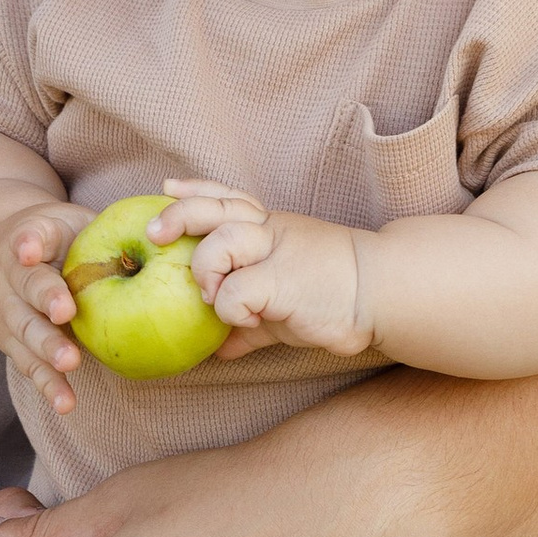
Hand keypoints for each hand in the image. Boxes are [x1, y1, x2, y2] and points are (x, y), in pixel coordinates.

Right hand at [0, 208, 85, 415]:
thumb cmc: (52, 241)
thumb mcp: (68, 223)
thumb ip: (98, 227)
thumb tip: (160, 230)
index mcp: (27, 239)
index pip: (29, 237)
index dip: (29, 244)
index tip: (29, 251)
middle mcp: (11, 277)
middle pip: (27, 288)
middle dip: (45, 301)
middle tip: (65, 314)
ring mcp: (9, 312)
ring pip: (25, 331)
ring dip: (45, 348)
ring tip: (67, 363)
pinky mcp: (14, 344)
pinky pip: (31, 365)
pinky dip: (48, 385)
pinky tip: (66, 403)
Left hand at [153, 180, 370, 356]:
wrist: (382, 292)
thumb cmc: (333, 296)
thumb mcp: (284, 303)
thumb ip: (251, 321)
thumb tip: (221, 350)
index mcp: (271, 226)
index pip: (227, 196)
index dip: (195, 190)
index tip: (167, 186)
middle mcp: (270, 230)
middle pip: (215, 209)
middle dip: (178, 215)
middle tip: (155, 235)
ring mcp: (276, 252)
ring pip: (219, 243)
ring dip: (205, 270)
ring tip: (213, 295)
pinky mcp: (282, 281)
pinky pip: (235, 293)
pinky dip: (230, 311)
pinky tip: (246, 321)